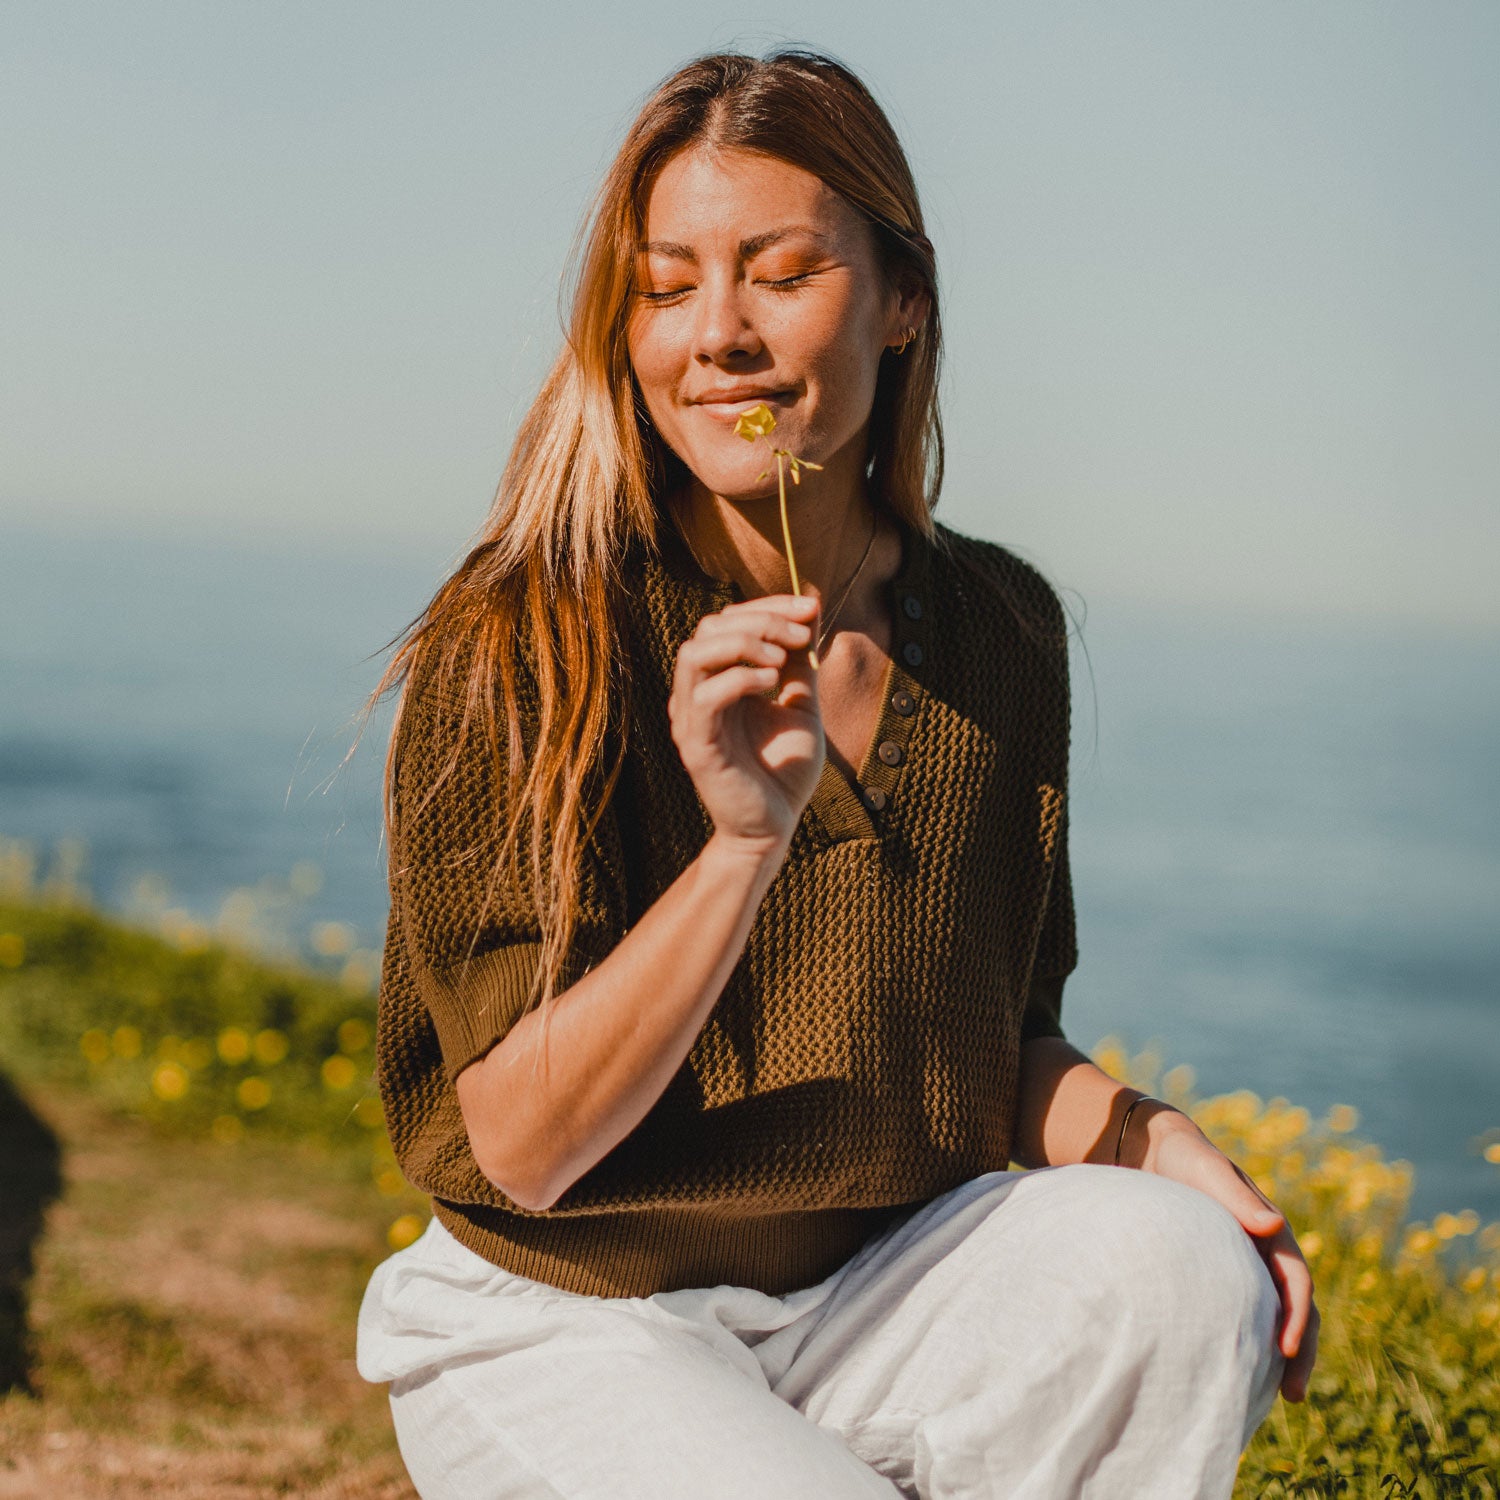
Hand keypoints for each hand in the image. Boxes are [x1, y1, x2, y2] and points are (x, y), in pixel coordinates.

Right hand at [669, 593, 823, 849]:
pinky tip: (771, 684)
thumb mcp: (800, 705)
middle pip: (708, 628)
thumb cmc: (783, 772)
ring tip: (780, 658)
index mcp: (717, 681)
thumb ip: (799, 662)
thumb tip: (810, 607)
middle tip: (802, 632)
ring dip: (742, 643)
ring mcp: (691, 718)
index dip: (768, 606)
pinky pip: (704, 696)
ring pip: (693, 653)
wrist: (773, 828)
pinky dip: (739, 679)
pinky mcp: (696, 745)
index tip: (811, 607)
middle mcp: (696, 694)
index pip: (727, 621)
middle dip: (760, 619)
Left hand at [1137, 1107, 1319, 1402]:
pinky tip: (1240, 1370)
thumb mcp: (1209, 1171)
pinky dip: (1252, 1340)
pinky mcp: (1222, 1273)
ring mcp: (1247, 1264)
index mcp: (1272, 1230)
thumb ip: (1237, 1196)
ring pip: (1275, 1314)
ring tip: (1280, 1397)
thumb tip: (1273, 1225)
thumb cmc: (1186, 1158)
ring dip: (1283, 1353)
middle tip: (1293, 1394)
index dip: (1297, 1315)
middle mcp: (1266, 1251)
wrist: (1158, 1151)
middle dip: (1301, 1350)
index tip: (1287, 1349)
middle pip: (1296, 1307)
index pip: (1296, 1280)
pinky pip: (1246, 1311)